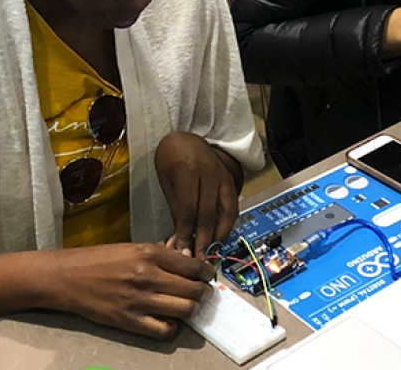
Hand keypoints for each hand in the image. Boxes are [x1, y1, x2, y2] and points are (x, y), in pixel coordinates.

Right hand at [45, 243, 213, 338]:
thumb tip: (188, 264)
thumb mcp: (132, 248)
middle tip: (203, 293)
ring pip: (185, 310)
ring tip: (187, 306)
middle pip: (193, 290)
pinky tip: (167, 320)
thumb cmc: (99, 260)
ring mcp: (139, 300)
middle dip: (204, 293)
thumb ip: (160, 256)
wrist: (68, 277)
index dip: (206, 273)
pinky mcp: (129, 321)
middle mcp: (147, 275)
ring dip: (191, 309)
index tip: (208, 276)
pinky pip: (164, 330)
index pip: (193, 266)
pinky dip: (171, 327)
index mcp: (149, 253)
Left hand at [155, 132, 241, 258]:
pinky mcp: (231, 182)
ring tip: (211, 255)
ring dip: (219, 237)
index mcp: (188, 170)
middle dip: (203, 241)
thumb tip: (177, 243)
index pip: (189, 210)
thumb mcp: (167, 182)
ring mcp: (224, 177)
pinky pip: (233, 208)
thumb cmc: (170, 160)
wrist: (186, 137)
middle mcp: (210, 174)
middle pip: (209, 214)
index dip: (186, 234)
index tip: (182, 254)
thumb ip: (176, 210)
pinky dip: (228, 226)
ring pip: (226, 213)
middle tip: (197, 262)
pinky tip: (220, 239)